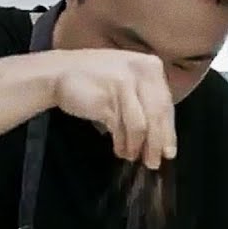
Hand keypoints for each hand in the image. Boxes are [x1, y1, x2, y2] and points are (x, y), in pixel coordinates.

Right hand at [50, 49, 176, 169]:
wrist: (58, 72)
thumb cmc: (95, 79)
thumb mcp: (128, 80)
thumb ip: (146, 99)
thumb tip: (162, 137)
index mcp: (151, 66)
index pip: (167, 105)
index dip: (169, 132)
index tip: (169, 153)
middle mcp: (141, 72)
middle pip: (157, 116)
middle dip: (156, 143)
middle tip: (153, 163)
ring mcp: (124, 84)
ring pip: (140, 125)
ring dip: (136, 146)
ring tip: (131, 156)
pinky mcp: (107, 98)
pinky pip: (121, 128)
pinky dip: (122, 143)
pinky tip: (119, 150)